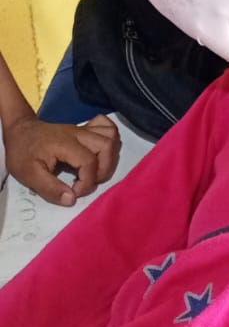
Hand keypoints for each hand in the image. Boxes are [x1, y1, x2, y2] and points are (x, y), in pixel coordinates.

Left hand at [4, 114, 120, 206]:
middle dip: (104, 170)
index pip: (89, 162)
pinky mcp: (85, 129)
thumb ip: (50, 188)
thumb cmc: (23, 153)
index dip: (87, 182)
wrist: (20, 131)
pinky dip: (110, 139)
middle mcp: (79, 134)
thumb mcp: (29, 175)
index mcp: (65, 144)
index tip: (75, 192)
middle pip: (107, 146)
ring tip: (97, 171)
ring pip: (111, 135)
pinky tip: (101, 152)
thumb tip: (72, 199)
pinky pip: (107, 126)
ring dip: (110, 157)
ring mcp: (83, 129)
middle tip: (89, 182)